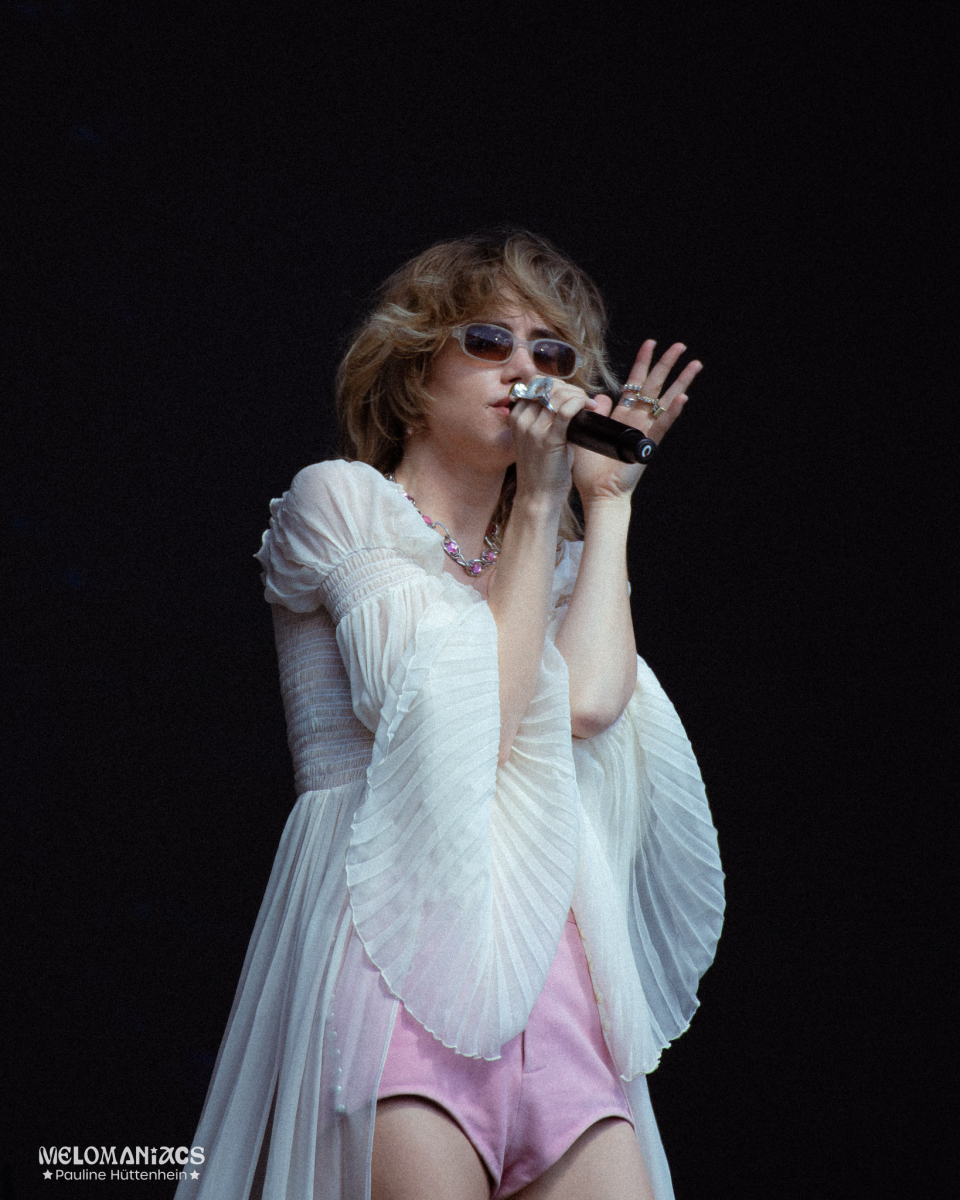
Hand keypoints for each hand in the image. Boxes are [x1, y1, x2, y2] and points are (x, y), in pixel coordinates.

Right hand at [509, 386, 596, 503]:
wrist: (538, 496)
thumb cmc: (542, 469)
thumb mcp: (537, 439)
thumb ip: (547, 419)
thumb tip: (569, 400)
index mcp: (517, 417)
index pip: (535, 384)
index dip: (556, 384)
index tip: (570, 394)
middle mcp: (522, 420)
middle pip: (547, 386)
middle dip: (569, 388)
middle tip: (583, 399)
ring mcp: (534, 429)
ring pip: (558, 395)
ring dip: (577, 395)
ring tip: (587, 405)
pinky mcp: (549, 439)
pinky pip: (566, 410)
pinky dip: (578, 403)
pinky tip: (586, 407)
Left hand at [572, 340, 701, 504]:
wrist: (598, 493)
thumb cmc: (590, 470)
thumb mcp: (587, 434)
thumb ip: (595, 413)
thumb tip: (600, 396)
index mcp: (622, 416)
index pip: (634, 383)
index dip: (642, 363)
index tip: (650, 343)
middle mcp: (637, 420)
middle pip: (654, 386)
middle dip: (667, 364)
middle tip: (680, 345)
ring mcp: (645, 432)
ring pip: (665, 401)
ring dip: (680, 381)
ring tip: (695, 363)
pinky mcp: (648, 444)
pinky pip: (662, 425)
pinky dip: (672, 411)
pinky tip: (682, 398)